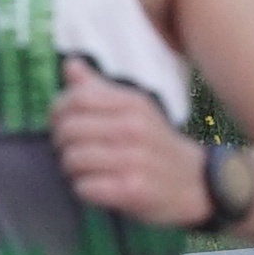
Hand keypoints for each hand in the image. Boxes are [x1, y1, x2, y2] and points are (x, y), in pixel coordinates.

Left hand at [50, 60, 214, 227]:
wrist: (195, 183)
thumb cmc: (154, 145)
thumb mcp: (134, 110)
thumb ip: (98, 89)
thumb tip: (70, 64)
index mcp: (132, 103)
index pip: (77, 98)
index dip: (58, 112)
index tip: (60, 124)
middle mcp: (134, 128)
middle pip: (69, 130)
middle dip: (62, 144)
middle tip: (71, 151)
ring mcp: (134, 159)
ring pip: (73, 159)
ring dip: (71, 169)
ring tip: (85, 171)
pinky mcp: (132, 190)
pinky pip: (85, 187)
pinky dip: (83, 189)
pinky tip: (96, 187)